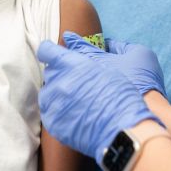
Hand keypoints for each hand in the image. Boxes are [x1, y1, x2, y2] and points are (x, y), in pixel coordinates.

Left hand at [37, 40, 162, 163]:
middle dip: (62, 74)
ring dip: (59, 93)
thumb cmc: (121, 94)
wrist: (123, 128)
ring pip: (48, 92)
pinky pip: (49, 111)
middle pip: (50, 72)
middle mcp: (58, 81)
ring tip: (79, 101)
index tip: (54, 55)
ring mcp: (53, 103)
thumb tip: (87, 42)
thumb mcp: (113, 63)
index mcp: (71, 64)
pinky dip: (59, 110)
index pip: (47, 51)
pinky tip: (75, 113)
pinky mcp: (52, 122)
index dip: (50, 52)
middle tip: (80, 83)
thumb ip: (95, 51)